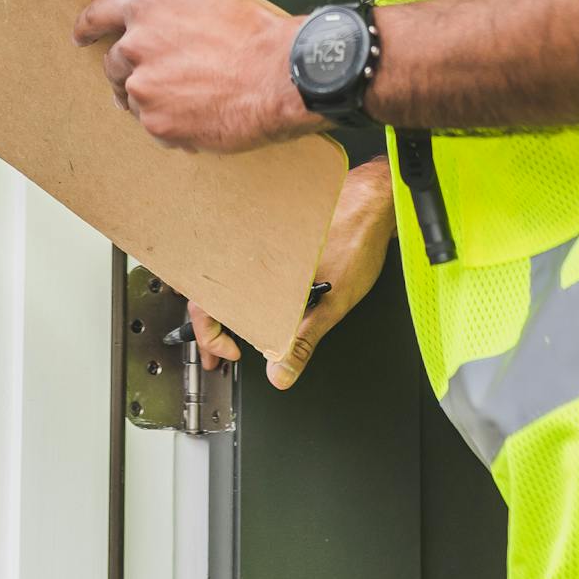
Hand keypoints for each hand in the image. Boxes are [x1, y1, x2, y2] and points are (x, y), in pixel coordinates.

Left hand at [72, 0, 319, 151]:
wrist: (280, 75)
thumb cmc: (256, 37)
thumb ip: (177, 9)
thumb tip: (172, 19)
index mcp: (148, 11)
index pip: (99, 16)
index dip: (88, 27)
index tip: (82, 36)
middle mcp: (137, 49)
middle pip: (114, 64)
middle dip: (134, 70)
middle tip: (166, 76)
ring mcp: (144, 89)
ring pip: (134, 98)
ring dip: (156, 98)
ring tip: (194, 96)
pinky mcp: (158, 125)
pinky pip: (156, 127)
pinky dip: (174, 125)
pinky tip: (204, 115)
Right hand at [183, 158, 396, 388]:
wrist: (372, 204)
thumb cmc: (356, 241)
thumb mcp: (331, 304)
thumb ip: (303, 340)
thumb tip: (280, 374)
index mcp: (256, 269)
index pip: (207, 304)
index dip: (211, 335)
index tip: (233, 352)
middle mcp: (251, 250)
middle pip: (210, 291)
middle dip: (208, 325)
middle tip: (217, 353)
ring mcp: (261, 239)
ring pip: (227, 275)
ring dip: (224, 307)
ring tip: (229, 333)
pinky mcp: (275, 234)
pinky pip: (247, 261)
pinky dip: (244, 286)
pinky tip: (255, 300)